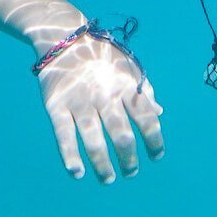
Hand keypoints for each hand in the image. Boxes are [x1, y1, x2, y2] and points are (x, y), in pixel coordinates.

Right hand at [37, 34, 164, 183]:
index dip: (155, 141)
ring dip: (103, 165)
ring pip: (94, 140)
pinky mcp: (56, 106)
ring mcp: (80, 102)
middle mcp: (105, 95)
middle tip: (131, 172)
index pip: (147, 118)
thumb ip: (144, 90)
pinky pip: (64, 135)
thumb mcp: (128, 66)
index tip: (157, 156)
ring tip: (109, 178)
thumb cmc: (103, 55)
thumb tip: (159, 113)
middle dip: (129, 159)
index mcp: (126, 86)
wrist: (65, 37)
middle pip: (122, 135)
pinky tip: (77, 172)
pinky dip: (70, 156)